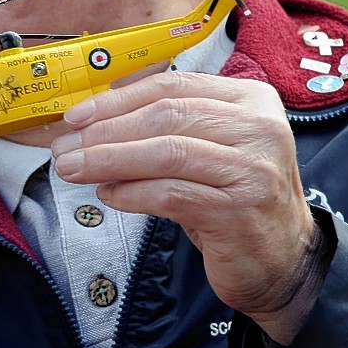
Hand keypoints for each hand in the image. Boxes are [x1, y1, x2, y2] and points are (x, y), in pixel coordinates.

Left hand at [51, 71, 325, 342]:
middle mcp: (260, 127)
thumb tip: (87, 119)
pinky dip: (131, 192)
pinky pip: (170, 193)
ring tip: (73, 170)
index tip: (74, 116)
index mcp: (250, 98)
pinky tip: (108, 195)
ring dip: (108, 160)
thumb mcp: (203, 148)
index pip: (171, 86)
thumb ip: (159, 126)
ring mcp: (254, 168)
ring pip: (164, 153)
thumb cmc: (230, 196)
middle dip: (104, 131)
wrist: (282, 261)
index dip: (116, 99)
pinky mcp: (241, 209)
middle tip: (64, 148)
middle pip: (165, 116)